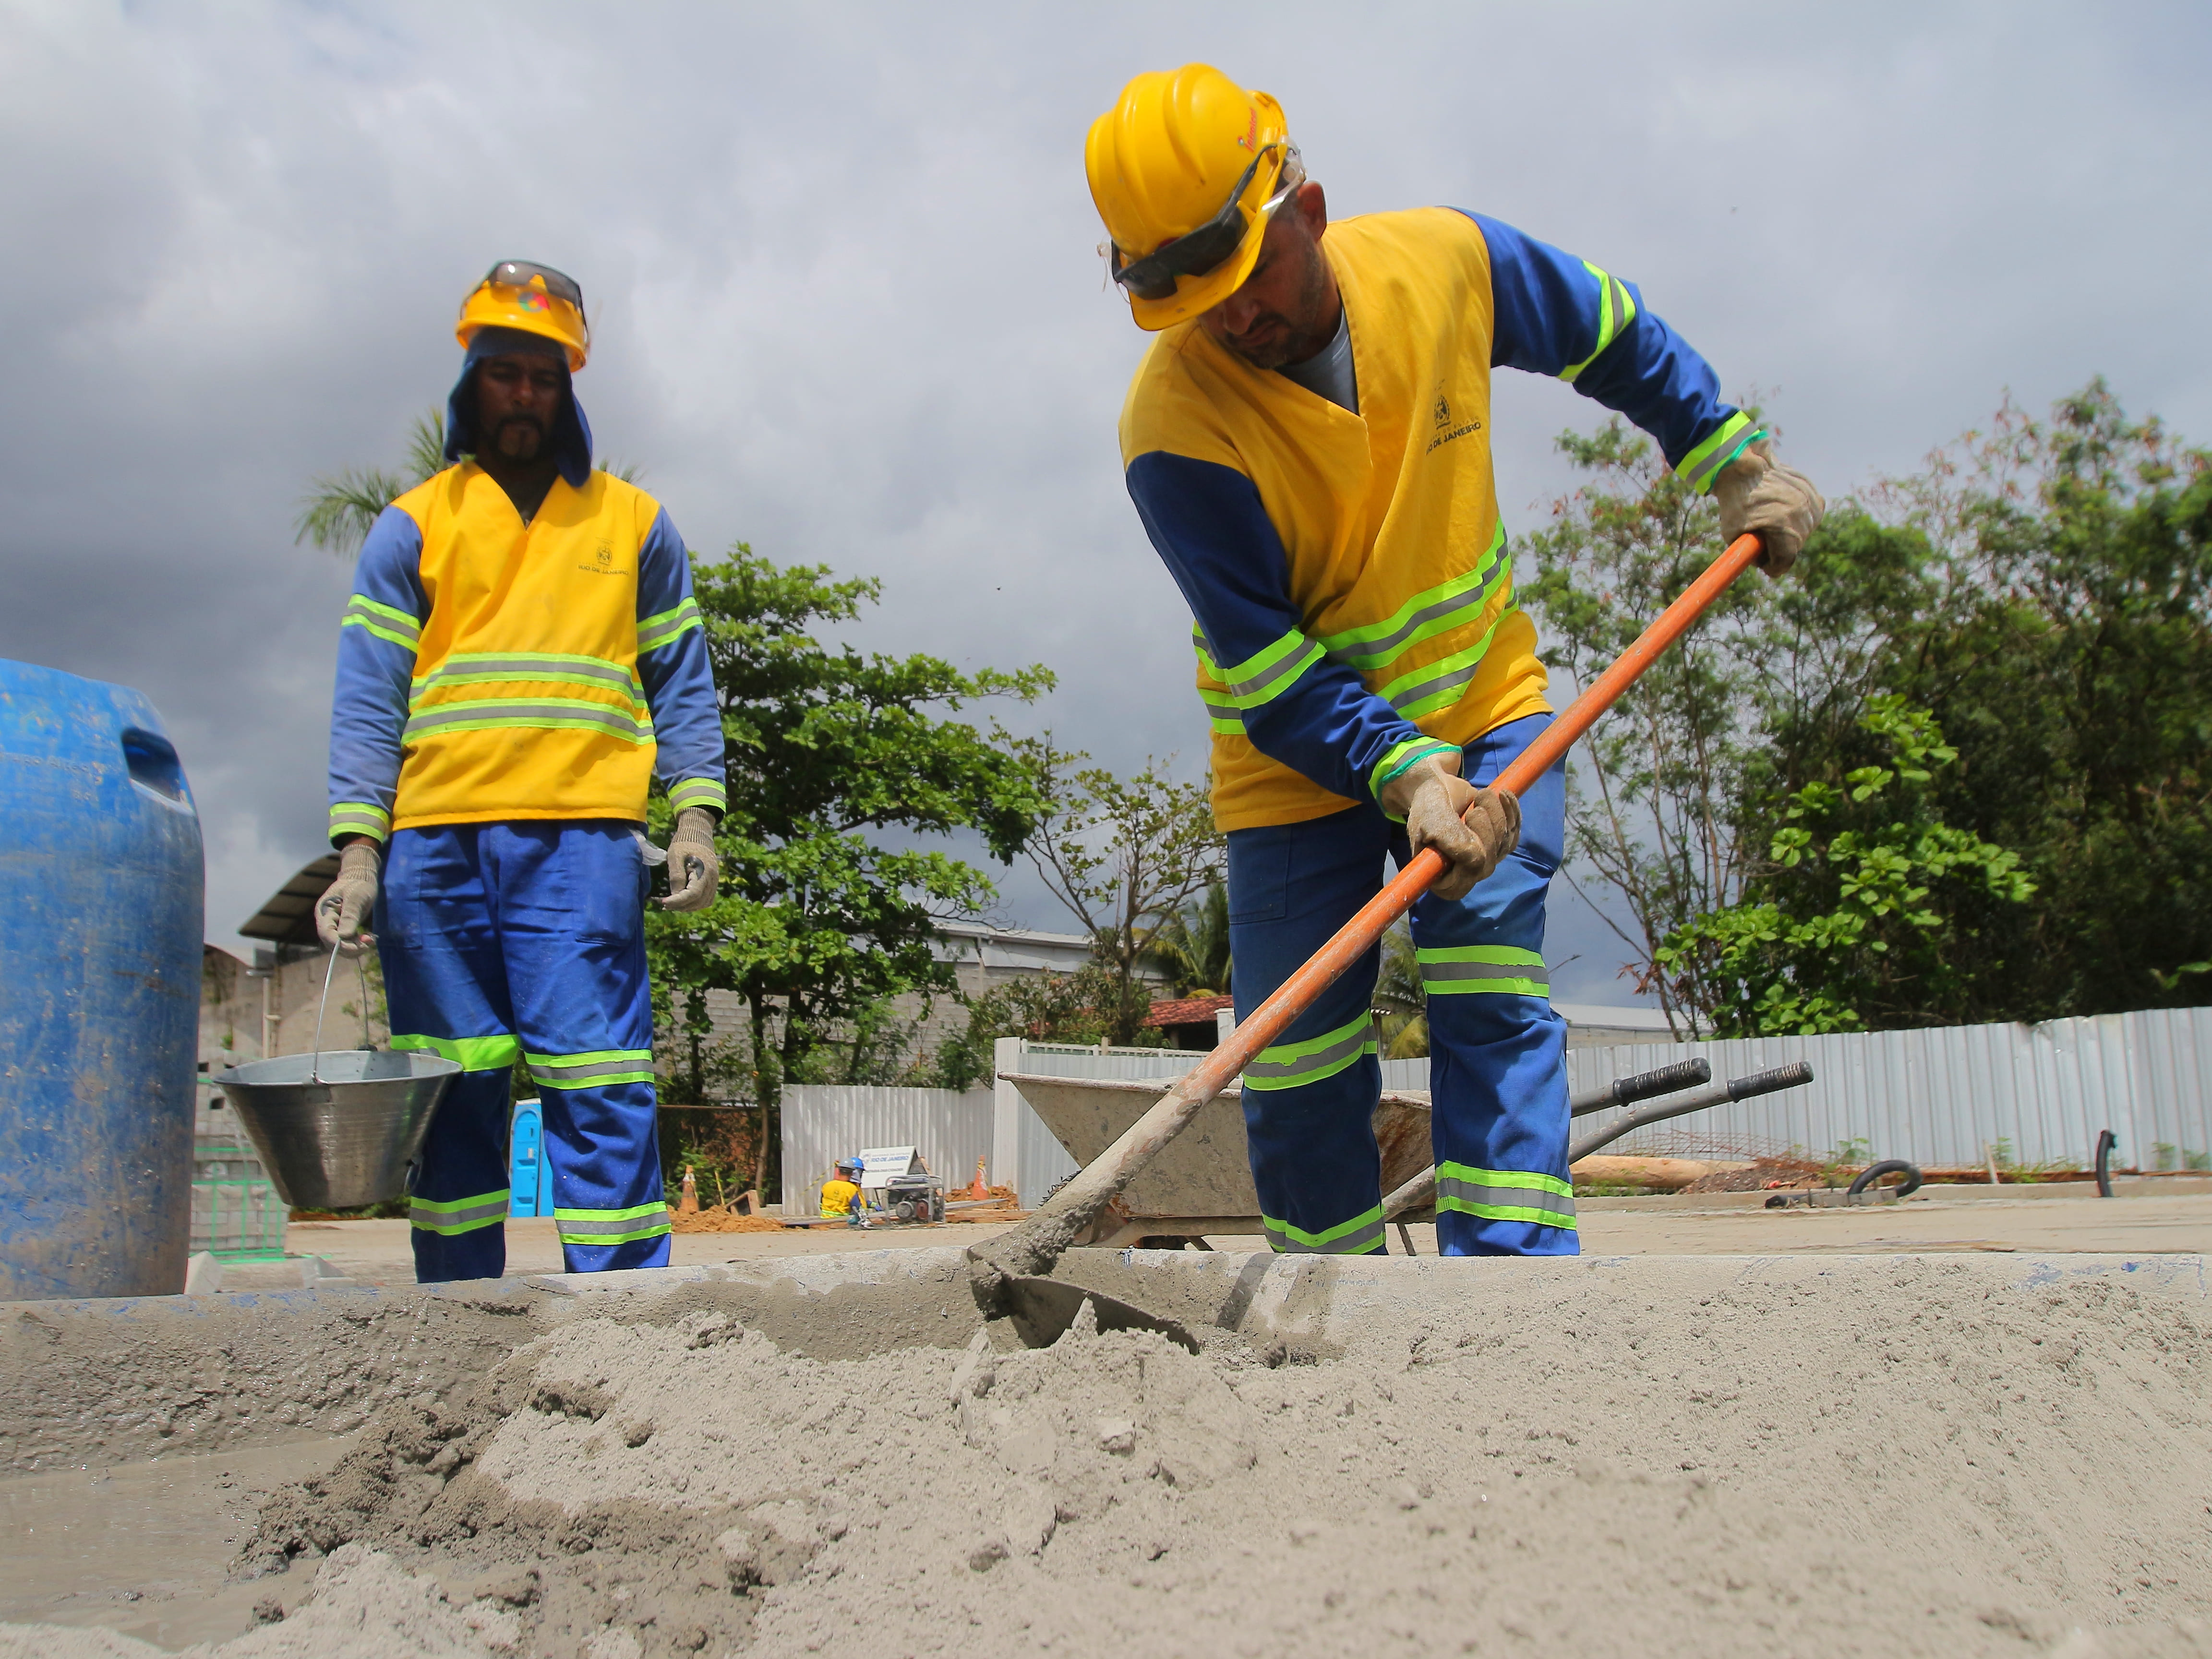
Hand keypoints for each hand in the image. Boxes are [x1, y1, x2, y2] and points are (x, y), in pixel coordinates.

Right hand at [313, 838, 380, 955]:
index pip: (326, 934)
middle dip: (350, 947)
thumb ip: (349, 916)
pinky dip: (358, 943)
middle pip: (332, 943)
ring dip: (356, 947)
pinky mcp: (344, 928)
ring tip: (371, 939)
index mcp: (324, 912)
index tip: (357, 948)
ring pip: (341, 945)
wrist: (361, 879)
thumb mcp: (355, 898)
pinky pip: (348, 942)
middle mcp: (326, 921)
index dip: (339, 944)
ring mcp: (335, 926)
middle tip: (368, 943)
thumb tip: (343, 936)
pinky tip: (369, 938)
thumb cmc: (358, 884)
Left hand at [658, 807, 719, 911]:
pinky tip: (683, 900)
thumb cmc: (684, 843)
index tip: (663, 902)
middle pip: (698, 901)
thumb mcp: (675, 856)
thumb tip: (675, 896)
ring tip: (673, 903)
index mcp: (704, 871)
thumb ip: (676, 876)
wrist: (697, 833)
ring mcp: (714, 881)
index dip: (677, 901)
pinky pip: (706, 899)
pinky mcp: (713, 882)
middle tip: (665, 904)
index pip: (692, 894)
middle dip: (681, 905)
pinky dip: (695, 903)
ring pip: (703, 903)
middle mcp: (712, 879)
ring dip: (688, 906)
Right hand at [1378, 751, 1519, 901]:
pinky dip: (1512, 813)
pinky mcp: (1498, 846)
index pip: (1467, 874)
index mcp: (1443, 879)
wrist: (1437, 789)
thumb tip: (1476, 856)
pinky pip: (1513, 834)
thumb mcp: (1430, 819)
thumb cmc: (1428, 805)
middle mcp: (1465, 876)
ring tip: (1484, 794)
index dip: (1474, 848)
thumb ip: (1449, 838)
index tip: (1471, 815)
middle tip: (1477, 801)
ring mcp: (1484, 861)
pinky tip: (1503, 795)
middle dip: (1488, 826)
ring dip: (1498, 813)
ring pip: (1503, 845)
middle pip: (1488, 860)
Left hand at [1713, 439, 1824, 575]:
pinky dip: (1799, 514)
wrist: (1741, 466)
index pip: (1786, 560)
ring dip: (1791, 531)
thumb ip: (1749, 553)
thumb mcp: (1733, 534)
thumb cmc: (1734, 502)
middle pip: (1796, 545)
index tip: (1765, 567)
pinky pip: (1811, 510)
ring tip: (1770, 522)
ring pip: (1806, 529)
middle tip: (1762, 540)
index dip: (1773, 567)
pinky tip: (1782, 510)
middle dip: (1780, 548)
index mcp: (1784, 527)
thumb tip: (1762, 563)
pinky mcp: (1810, 489)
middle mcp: (1802, 514)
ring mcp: (1809, 499)